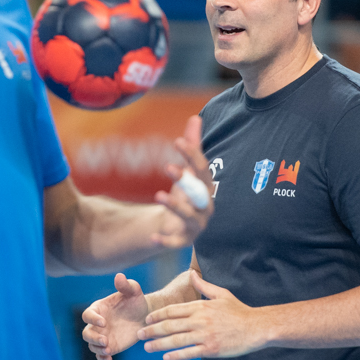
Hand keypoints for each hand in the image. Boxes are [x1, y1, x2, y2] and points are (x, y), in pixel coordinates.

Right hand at [81, 273, 148, 359]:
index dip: (93, 319)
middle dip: (93, 338)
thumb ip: (126, 285)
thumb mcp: (133, 291)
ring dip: (97, 349)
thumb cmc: (136, 301)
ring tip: (108, 350)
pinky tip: (109, 359)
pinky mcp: (110, 346)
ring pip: (92, 345)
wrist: (144, 316)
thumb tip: (119, 276)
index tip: (104, 322)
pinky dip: (102, 358)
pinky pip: (100, 355)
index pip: (88, 315)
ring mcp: (102, 336)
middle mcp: (97, 324)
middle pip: (86, 333)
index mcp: (99, 309)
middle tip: (105, 341)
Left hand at [137, 271, 265, 359]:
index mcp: (201, 306)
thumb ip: (203, 285)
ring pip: (176, 340)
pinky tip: (166, 357)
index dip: (157, 315)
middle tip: (139, 334)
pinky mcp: (211, 349)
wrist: (256, 327)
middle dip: (152, 330)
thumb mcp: (221, 294)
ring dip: (159, 344)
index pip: (173, 310)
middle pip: (170, 325)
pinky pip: (189, 352)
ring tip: (147, 347)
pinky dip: (176, 355)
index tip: (147, 319)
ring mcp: (205, 335)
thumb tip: (192, 273)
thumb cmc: (238, 310)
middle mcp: (200, 320)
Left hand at [151, 115, 213, 248]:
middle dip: (186, 180)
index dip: (192, 155)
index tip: (178, 141)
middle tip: (168, 166)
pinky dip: (165, 241)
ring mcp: (197, 224)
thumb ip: (193, 146)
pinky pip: (176, 242)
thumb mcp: (188, 170)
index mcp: (207, 187)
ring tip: (159, 195)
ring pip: (189, 216)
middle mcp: (206, 206)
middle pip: (199, 192)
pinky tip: (152, 236)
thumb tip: (195, 117)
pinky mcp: (184, 240)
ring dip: (175, 206)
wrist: (179, 226)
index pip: (202, 169)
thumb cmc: (187, 194)